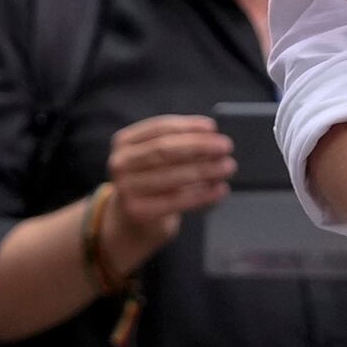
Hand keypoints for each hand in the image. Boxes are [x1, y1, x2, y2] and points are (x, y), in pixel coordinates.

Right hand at [95, 112, 238, 271]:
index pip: (160, 128)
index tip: (213, 128)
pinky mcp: (138, 211)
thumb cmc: (153, 182)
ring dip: (206, 170)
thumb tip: (214, 139)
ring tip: (227, 167)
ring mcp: (126, 188)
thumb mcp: (157, 159)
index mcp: (124, 141)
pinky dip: (203, 195)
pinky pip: (177, 201)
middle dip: (199, 146)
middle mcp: (119, 163)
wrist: (133, 220)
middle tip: (226, 147)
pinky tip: (219, 190)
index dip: (188, 126)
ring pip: (173, 176)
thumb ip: (180, 145)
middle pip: (165, 150)